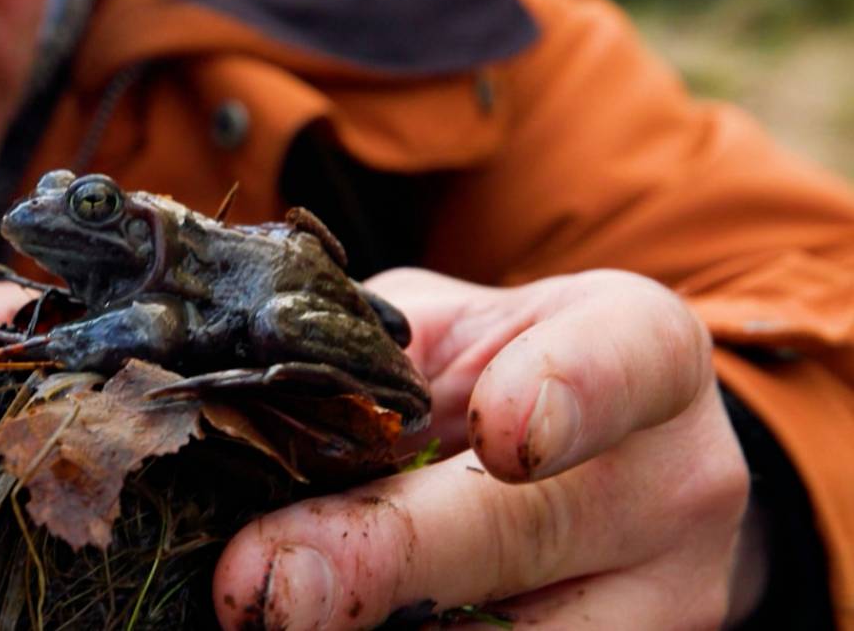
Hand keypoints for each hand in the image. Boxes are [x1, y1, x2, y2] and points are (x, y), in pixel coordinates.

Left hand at [213, 268, 757, 628]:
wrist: (610, 467)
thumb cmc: (503, 375)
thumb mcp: (451, 333)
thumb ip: (377, 361)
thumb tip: (256, 426)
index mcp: (643, 351)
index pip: (620, 361)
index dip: (563, 393)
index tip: (504, 438)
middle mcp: (677, 478)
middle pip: (530, 528)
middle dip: (388, 559)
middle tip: (273, 583)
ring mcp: (670, 594)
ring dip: (382, 629)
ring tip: (277, 612)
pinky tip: (338, 626)